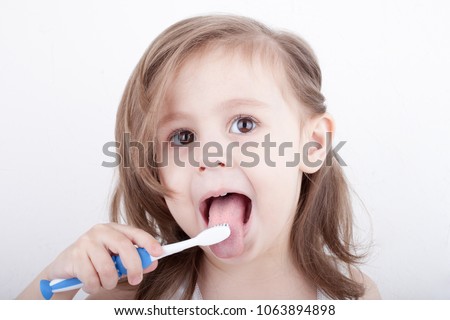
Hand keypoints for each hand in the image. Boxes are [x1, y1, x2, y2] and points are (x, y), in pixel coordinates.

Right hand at [46, 223, 161, 293]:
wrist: (65, 267)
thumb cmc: (94, 261)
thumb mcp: (117, 260)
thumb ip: (135, 260)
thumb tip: (153, 263)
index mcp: (115, 229)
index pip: (135, 233)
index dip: (149, 242)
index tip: (159, 253)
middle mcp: (101, 231)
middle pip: (124, 246)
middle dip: (133, 266)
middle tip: (136, 279)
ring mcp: (87, 241)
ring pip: (107, 267)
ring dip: (109, 281)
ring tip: (105, 283)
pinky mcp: (75, 255)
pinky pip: (91, 277)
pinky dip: (94, 286)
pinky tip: (91, 283)